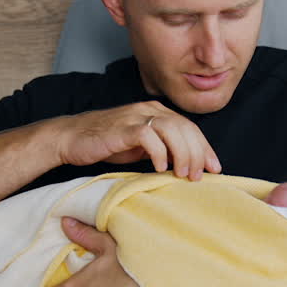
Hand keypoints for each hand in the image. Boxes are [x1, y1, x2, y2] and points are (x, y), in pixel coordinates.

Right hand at [51, 101, 220, 181]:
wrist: (71, 138)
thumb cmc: (106, 144)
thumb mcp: (140, 147)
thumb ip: (162, 149)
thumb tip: (186, 167)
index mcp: (156, 112)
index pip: (189, 128)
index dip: (205, 148)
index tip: (215, 169)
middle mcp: (149, 110)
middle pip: (185, 128)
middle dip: (197, 153)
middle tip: (198, 176)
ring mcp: (135, 116)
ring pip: (171, 129)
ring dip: (182, 153)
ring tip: (182, 174)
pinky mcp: (122, 128)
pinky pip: (148, 136)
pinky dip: (158, 152)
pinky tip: (160, 168)